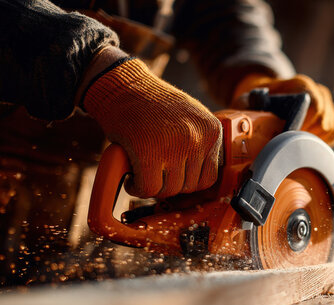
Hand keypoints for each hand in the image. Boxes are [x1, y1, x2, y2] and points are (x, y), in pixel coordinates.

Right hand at [81, 47, 221, 198]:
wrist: (121, 85)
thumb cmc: (152, 103)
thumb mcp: (190, 117)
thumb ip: (200, 142)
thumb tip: (199, 177)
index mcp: (212, 130)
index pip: (209, 178)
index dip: (187, 181)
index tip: (173, 178)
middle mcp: (198, 138)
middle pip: (189, 187)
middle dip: (169, 185)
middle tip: (155, 175)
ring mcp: (175, 146)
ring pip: (169, 190)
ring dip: (153, 188)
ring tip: (143, 174)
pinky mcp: (148, 152)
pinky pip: (148, 188)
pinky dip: (137, 189)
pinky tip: (132, 179)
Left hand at [233, 74, 333, 145]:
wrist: (268, 98)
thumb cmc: (257, 102)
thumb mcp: (246, 102)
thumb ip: (247, 109)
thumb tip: (247, 123)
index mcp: (301, 84)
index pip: (313, 106)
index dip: (302, 125)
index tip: (286, 137)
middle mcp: (319, 92)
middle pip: (323, 121)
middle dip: (305, 137)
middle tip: (288, 145)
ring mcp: (328, 104)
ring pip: (331, 129)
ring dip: (313, 140)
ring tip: (295, 143)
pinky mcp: (332, 117)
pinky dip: (323, 141)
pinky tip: (307, 143)